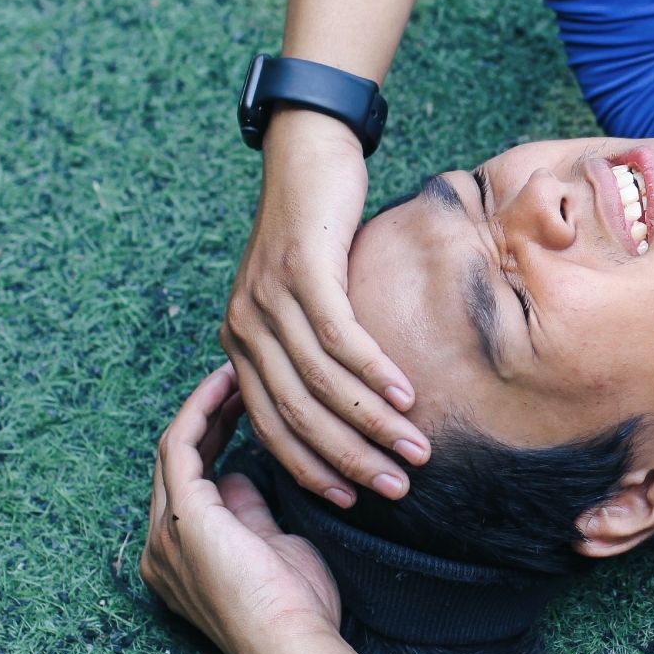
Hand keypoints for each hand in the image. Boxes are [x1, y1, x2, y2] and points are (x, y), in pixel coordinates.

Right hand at [141, 365, 343, 653]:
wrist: (292, 648)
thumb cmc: (297, 611)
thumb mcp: (273, 550)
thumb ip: (252, 515)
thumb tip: (242, 477)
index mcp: (181, 560)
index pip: (193, 485)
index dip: (216, 441)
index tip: (247, 408)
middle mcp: (161, 546)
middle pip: (178, 463)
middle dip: (210, 418)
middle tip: (243, 381)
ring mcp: (164, 533)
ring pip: (176, 451)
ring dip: (206, 408)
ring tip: (238, 374)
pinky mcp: (181, 517)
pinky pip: (182, 447)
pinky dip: (202, 410)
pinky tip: (226, 383)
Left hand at [221, 107, 430, 506]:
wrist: (306, 154)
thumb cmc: (313, 232)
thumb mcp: (301, 300)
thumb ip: (311, 351)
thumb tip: (350, 409)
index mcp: (240, 342)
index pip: (268, 425)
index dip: (310, 468)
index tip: (351, 499)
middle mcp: (245, 326)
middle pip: (295, 414)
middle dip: (348, 458)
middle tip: (395, 488)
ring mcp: (268, 298)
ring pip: (320, 382)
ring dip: (372, 422)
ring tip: (413, 448)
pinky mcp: (301, 270)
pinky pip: (339, 337)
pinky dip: (374, 372)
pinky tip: (406, 394)